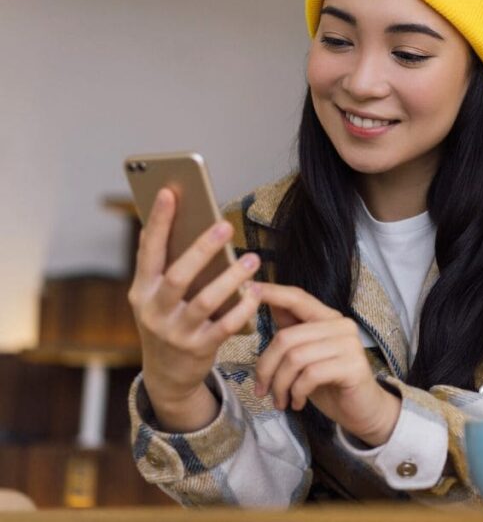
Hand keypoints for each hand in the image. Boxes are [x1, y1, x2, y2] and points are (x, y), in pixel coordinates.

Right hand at [128, 187, 262, 424]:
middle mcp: (154, 311)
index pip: (148, 251)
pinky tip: (256, 291)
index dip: (157, 222)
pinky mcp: (198, 349)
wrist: (166, 376)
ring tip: (252, 259)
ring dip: (231, 278)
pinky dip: (242, 308)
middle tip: (226, 224)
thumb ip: (165, 266)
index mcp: (142, 291)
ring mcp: (175, 332)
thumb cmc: (168, 322)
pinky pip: (225, 326)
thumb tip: (174, 222)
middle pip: (179, 275)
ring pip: (205, 301)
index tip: (168, 191)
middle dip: (202, 248)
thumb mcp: (156, 297)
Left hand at [253, 284, 400, 446]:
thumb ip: (290, 332)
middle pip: (287, 337)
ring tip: (280, 401)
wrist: (362, 411)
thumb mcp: (304, 356)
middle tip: (260, 390)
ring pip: (295, 358)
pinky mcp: (353, 366)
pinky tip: (297, 403)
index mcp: (328, 318)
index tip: (248, 288)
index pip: (298, 298)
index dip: (273, 292)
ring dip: (280, 385)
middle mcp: (341, 325)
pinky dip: (297, 392)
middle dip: (266, 367)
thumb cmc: (329, 383)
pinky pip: (310, 375)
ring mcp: (349, 344)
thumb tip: (265, 303)